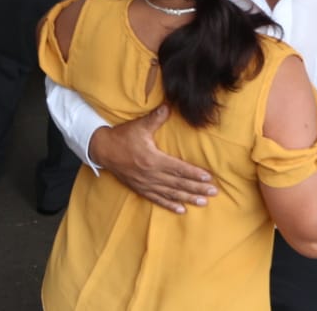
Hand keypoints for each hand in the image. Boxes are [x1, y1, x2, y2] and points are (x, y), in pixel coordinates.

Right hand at [88, 105, 216, 212]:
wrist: (102, 149)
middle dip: (197, 188)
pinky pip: (157, 199)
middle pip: (178, 183)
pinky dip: (169, 205)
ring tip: (203, 202)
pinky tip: (181, 210)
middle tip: (213, 192)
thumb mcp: (139, 126)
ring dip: (187, 198)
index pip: (179, 168)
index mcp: (153, 159)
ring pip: (170, 193)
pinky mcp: (139, 189)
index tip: (209, 178)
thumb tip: (169, 106)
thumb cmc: (122, 137)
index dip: (194, 174)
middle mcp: (151, 174)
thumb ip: (156, 118)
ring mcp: (145, 184)